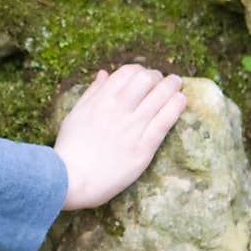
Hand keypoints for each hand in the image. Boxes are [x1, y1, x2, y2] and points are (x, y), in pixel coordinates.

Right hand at [53, 64, 187, 210]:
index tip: (144, 77)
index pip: (127, 72)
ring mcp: (132, 127)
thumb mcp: (75, 114)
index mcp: (100, 100)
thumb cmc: (70, 148)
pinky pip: (165, 120)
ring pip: (160, 96)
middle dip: (157, 77)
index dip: (140, 70)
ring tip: (177, 86)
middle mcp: (118, 109)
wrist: (72, 179)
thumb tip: (104, 73)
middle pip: (147, 79)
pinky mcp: (144, 147)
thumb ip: (92, 93)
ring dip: (172, 87)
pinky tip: (180, 101)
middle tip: (163, 82)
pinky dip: (176, 107)